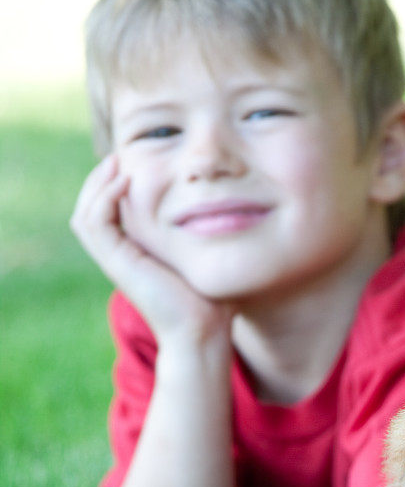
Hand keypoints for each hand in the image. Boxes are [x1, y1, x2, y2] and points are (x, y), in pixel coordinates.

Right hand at [70, 154, 233, 344]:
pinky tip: (126, 181)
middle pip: (94, 209)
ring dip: (98, 184)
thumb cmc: (215, 300)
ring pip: (87, 214)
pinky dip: (105, 199)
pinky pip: (96, 223)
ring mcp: (117, 260)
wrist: (204, 331)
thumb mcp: (211, 257)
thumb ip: (210, 236)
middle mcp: (123, 255)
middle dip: (103, 179)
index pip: (114, 212)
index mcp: (139, 252)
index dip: (119, 185)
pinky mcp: (117, 263)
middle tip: (122, 155)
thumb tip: (234, 213)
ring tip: (118, 161)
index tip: (141, 161)